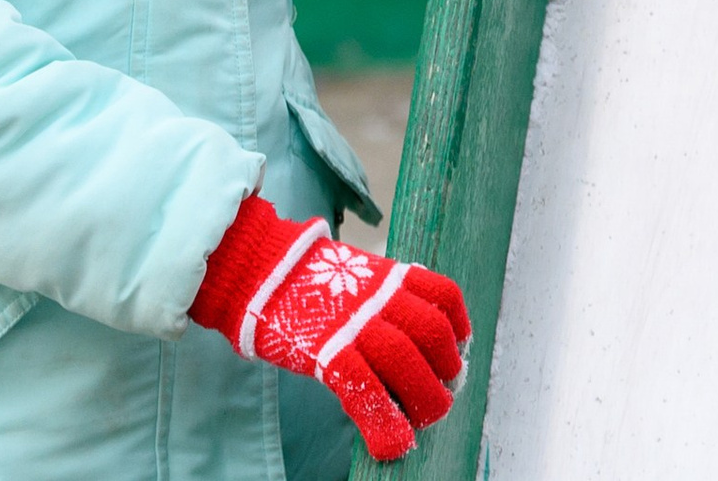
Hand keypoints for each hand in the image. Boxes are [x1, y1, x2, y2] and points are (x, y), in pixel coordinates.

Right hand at [189, 194, 469, 461]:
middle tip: (443, 396)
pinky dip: (383, 423)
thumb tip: (402, 333)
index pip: (443, 297)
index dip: (458, 328)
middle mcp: (379, 296)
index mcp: (388, 276)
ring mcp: (354, 323)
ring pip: (406, 362)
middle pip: (431, 335)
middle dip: (446, 371)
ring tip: (425, 421)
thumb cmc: (304, 280)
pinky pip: (365, 391)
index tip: (459, 352)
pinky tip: (393, 445)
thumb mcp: (355, 275)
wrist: (258, 271)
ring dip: (423, 399)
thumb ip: (380, 298)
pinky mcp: (327, 351)